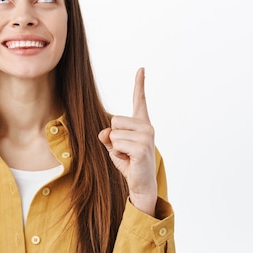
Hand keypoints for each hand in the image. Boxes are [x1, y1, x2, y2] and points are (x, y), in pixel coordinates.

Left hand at [98, 68, 157, 215]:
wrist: (140, 183)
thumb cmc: (128, 162)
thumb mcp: (114, 146)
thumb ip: (108, 135)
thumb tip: (105, 133)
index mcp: (141, 123)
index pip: (139, 100)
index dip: (139, 84)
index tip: (141, 69)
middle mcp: (147, 126)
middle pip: (114, 121)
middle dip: (113, 137)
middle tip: (125, 150)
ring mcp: (147, 136)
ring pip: (114, 134)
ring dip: (115, 147)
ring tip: (128, 156)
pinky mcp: (142, 147)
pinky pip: (117, 144)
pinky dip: (118, 154)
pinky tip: (130, 160)